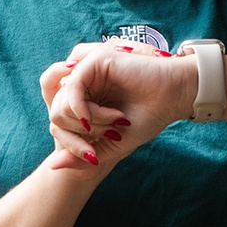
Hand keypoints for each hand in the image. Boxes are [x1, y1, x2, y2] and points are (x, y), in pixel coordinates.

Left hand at [41, 42, 193, 171]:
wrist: (173, 98)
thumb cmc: (146, 118)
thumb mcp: (110, 144)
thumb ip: (82, 153)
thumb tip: (52, 165)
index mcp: (83, 100)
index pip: (57, 123)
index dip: (71, 146)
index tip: (95, 156)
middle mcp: (81, 84)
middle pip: (56, 114)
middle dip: (81, 133)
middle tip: (111, 132)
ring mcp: (86, 71)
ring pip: (62, 103)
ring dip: (90, 120)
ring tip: (115, 121)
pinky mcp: (94, 61)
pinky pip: (73, 87)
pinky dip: (83, 109)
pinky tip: (104, 117)